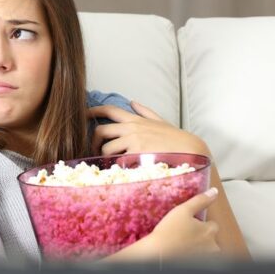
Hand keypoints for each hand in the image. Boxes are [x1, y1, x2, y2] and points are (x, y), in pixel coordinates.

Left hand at [88, 101, 209, 156]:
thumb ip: (145, 112)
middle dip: (94, 141)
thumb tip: (133, 101)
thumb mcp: (160, 121)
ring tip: (113, 165)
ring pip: (107, 149)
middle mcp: (132, 128)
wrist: (191, 150)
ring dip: (107, 158)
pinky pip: (118, 162)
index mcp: (135, 120)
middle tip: (96, 151)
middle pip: (101, 131)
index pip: (109, 110)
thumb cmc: (176, 139)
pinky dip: (118, 167)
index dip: (93, 111)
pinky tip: (123, 171)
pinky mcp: (137, 154)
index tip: (83, 114)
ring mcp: (133, 141)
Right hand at [144, 188, 220, 257]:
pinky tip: (182, 250)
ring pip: (206, 249)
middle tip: (185, 232)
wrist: (158, 253)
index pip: (213, 224)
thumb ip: (200, 200)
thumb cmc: (169, 233)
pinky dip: (193, 254)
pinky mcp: (198, 264)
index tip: (191, 223)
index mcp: (210, 230)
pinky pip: (199, 257)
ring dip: (198, 246)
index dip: (201, 222)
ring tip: (182, 242)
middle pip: (211, 237)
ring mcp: (206, 257)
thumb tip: (213, 192)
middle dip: (202, 235)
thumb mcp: (183, 210)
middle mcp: (212, 245)